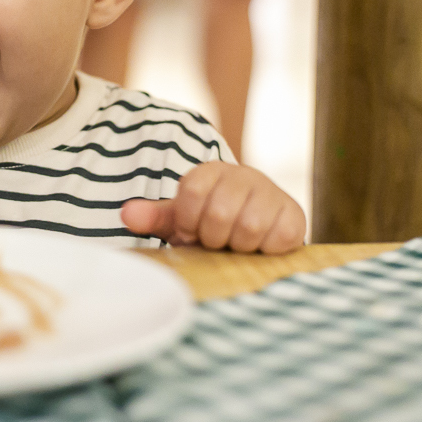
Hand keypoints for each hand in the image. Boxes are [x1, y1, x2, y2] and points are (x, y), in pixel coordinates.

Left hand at [121, 162, 305, 252]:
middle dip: (213, 237)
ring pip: (248, 227)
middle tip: (216, 241)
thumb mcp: (181, 219)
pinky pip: (277, 238)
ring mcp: (271, 193)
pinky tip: (259, 247)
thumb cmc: (211, 225)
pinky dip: (265, 250)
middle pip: (219, 213)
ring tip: (236, 245)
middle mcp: (243, 175)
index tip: (191, 231)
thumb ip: (154, 216)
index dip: (188, 221)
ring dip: (238, 247)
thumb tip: (126, 214)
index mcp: (211, 171)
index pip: (191, 192)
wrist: (256, 232)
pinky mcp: (295, 216)